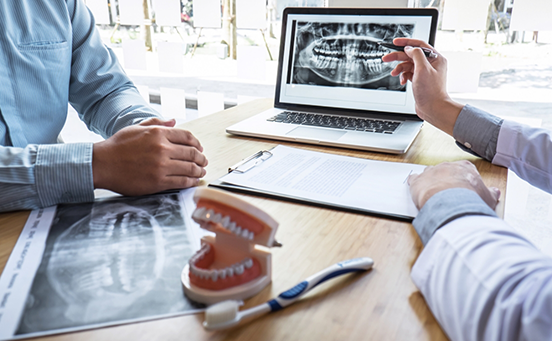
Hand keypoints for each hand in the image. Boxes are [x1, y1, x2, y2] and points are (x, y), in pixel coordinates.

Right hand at [92, 119, 207, 195]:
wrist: (102, 164)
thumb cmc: (117, 146)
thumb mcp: (137, 128)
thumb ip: (157, 123)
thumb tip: (173, 121)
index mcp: (158, 133)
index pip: (187, 137)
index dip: (197, 143)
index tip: (199, 148)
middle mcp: (162, 148)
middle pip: (192, 153)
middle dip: (201, 158)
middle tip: (203, 161)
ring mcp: (161, 166)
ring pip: (190, 168)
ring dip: (199, 171)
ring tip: (201, 172)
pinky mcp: (158, 182)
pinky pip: (182, 182)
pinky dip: (191, 182)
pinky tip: (193, 182)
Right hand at [381, 38, 463, 135]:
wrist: (433, 108)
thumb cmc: (431, 92)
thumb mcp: (423, 69)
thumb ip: (416, 55)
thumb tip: (409, 48)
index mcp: (435, 58)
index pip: (419, 45)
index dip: (406, 42)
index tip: (395, 42)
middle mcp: (431, 64)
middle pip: (411, 55)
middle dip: (398, 56)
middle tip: (386, 58)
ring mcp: (425, 72)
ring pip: (408, 65)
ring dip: (399, 68)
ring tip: (394, 73)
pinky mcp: (420, 80)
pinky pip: (408, 73)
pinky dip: (403, 76)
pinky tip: (402, 81)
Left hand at [408, 160, 499, 209]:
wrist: (452, 202)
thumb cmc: (470, 199)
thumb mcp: (488, 197)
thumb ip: (491, 193)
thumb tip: (495, 192)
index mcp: (465, 167)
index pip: (464, 169)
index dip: (463, 178)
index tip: (463, 186)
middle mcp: (447, 166)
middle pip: (445, 171)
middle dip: (446, 179)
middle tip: (448, 192)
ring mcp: (431, 172)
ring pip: (429, 173)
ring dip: (430, 181)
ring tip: (433, 192)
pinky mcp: (417, 181)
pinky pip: (414, 180)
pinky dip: (415, 184)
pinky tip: (417, 190)